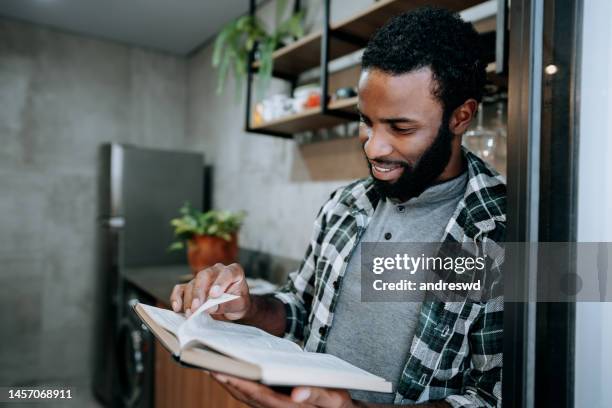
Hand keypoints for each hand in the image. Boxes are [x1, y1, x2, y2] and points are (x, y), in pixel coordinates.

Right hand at [170, 263, 250, 319]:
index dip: (220, 283)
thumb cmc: (238, 302)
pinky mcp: (193, 285)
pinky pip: (181, 288)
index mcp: (233, 271)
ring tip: (190, 313)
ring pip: (192, 283)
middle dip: (199, 292)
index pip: (226, 273)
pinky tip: (177, 307)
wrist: (234, 305)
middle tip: (197, 307)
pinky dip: (177, 297)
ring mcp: (203, 277)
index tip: (214, 295)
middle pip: (204, 276)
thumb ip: (226, 305)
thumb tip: (210, 307)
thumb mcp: (239, 306)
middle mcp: (217, 270)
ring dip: (189, 299)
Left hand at [212, 373, 357, 407]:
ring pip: (245, 394)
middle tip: (206, 362)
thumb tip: (297, 392)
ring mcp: (273, 406)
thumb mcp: (335, 399)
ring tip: (211, 362)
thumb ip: (317, 395)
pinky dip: (239, 380)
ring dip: (228, 379)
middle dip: (226, 379)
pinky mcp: (274, 401)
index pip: (258, 395)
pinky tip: (232, 367)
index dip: (239, 383)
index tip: (222, 371)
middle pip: (245, 395)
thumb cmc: (338, 406)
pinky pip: (252, 392)